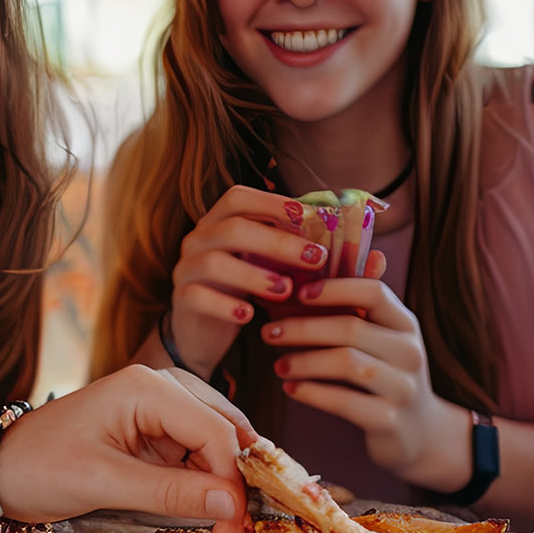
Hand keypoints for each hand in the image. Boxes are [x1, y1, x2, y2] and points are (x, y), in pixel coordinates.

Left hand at [0, 365, 255, 532]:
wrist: (0, 471)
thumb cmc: (40, 468)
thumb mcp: (104, 484)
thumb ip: (171, 493)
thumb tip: (232, 506)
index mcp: (148, 388)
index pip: (215, 433)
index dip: (234, 485)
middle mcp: (161, 387)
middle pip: (225, 431)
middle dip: (238, 483)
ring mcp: (160, 406)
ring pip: (217, 441)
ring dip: (227, 483)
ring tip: (230, 529)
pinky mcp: (155, 429)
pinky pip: (197, 451)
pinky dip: (208, 481)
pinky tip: (212, 511)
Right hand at [166, 185, 329, 376]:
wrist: (201, 334)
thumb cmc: (241, 294)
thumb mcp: (266, 269)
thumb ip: (294, 254)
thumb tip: (352, 246)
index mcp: (218, 223)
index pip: (237, 198)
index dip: (272, 203)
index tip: (310, 216)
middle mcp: (197, 240)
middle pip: (233, 229)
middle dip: (277, 243)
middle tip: (314, 258)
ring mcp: (186, 269)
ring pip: (214, 263)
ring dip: (254, 275)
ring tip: (286, 291)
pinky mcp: (181, 300)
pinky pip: (198, 297)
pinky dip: (226, 306)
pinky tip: (249, 316)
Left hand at [263, 276, 471, 492]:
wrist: (419, 433)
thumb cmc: (385, 377)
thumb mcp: (377, 342)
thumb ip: (346, 313)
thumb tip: (291, 286)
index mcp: (405, 324)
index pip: (374, 292)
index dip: (334, 288)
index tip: (298, 292)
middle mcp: (409, 351)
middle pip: (351, 328)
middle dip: (303, 328)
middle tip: (269, 332)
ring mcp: (403, 387)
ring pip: (347, 363)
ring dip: (305, 361)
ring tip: (278, 365)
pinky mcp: (389, 420)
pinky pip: (344, 402)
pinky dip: (312, 393)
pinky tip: (291, 389)